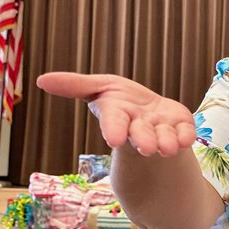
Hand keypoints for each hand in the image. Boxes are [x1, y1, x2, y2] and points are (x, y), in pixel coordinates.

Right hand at [36, 72, 196, 156]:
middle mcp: (139, 127)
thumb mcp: (99, 88)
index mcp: (118, 116)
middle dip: (144, 140)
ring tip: (169, 147)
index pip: (114, 122)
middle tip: (148, 147)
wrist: (152, 116)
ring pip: (165, 138)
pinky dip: (187, 135)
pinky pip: (186, 133)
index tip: (114, 138)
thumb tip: (40, 80)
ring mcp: (161, 130)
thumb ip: (74, 85)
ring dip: (167, 142)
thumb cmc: (121, 102)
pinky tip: (188, 138)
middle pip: (141, 134)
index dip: (114, 129)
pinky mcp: (181, 128)